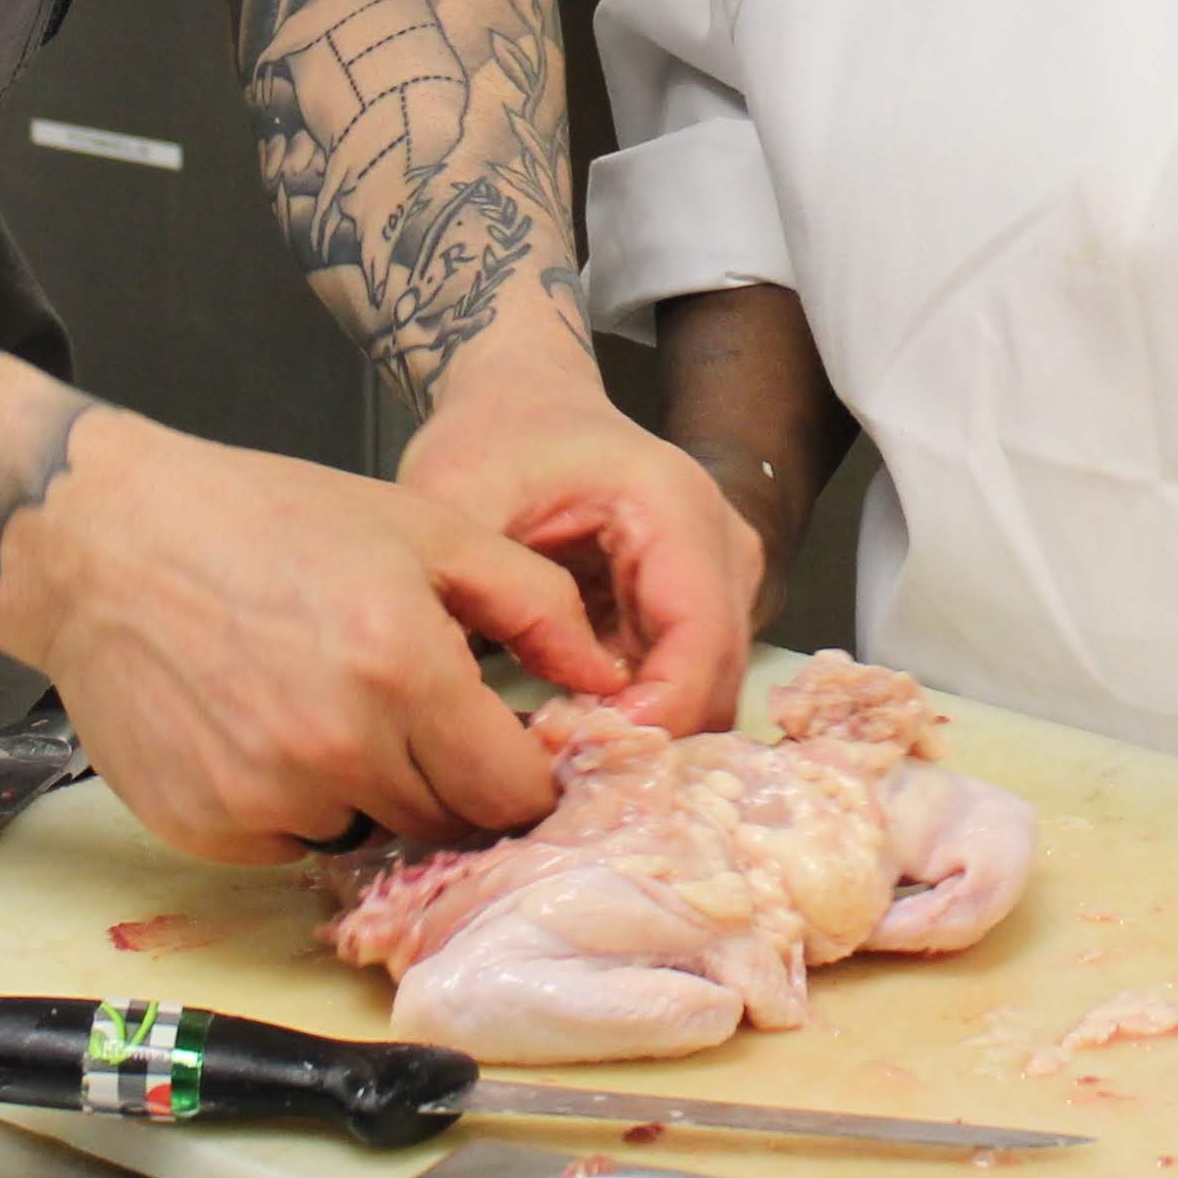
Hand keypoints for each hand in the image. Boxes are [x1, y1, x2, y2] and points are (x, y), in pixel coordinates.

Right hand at [0, 407, 624, 864]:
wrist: (107, 541)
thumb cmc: (267, 519)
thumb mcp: (422, 527)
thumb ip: (532, 600)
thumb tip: (607, 677)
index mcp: (404, 670)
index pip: (512, 791)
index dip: (525, 775)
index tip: (513, 750)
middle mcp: (338, 750)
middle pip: (446, 822)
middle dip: (453, 782)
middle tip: (421, 719)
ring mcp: (266, 798)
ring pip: (369, 834)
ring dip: (373, 790)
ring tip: (333, 704)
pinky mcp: (208, 828)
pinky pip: (292, 843)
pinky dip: (298, 804)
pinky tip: (270, 727)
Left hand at [397, 322, 758, 733]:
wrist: (521, 399)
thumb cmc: (493, 435)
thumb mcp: (457, 497)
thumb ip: (475, 591)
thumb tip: (475, 707)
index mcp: (674, 507)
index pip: (698, 641)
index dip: (651, 717)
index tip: (575, 760)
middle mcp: (720, 546)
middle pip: (716, 681)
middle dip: (645, 740)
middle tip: (559, 778)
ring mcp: (720, 580)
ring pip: (706, 695)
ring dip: (641, 737)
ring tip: (557, 760)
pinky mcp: (696, 609)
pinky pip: (684, 686)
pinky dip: (634, 720)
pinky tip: (570, 735)